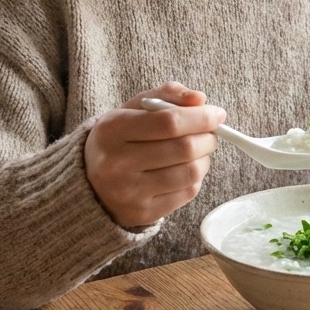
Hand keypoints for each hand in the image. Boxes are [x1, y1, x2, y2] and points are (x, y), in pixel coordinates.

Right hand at [84, 81, 224, 227]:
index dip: (201, 117)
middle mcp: (117, 164)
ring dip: (204, 158)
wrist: (91, 184)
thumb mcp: (134, 109)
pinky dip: (195, 178)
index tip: (218, 114)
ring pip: (191, 172)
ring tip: (197, 151)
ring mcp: (129, 192)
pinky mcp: (144, 213)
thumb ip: (167, 95)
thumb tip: (200, 99)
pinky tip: (185, 169)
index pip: (169, 122)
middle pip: (184, 148)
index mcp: (112, 130)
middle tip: (209, 133)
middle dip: (207, 138)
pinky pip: (187, 192)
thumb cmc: (120, 139)